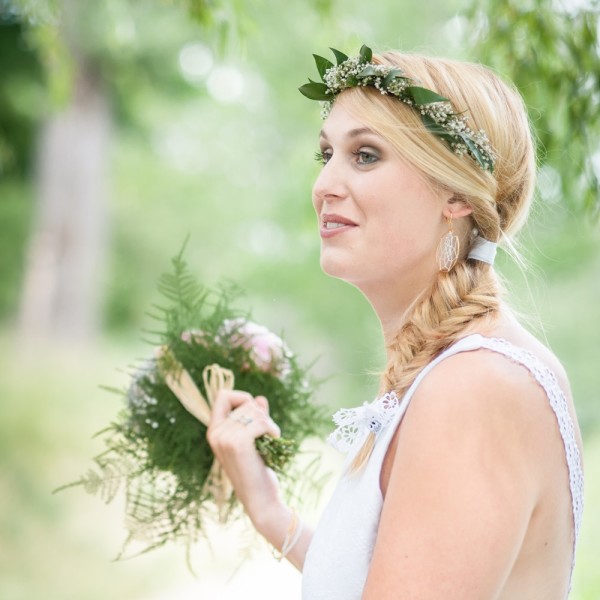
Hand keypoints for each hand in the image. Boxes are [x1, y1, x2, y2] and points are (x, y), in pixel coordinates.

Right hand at [207, 389, 282, 526]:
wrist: (260, 500)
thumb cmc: (257, 470)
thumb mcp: (254, 440)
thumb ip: (255, 418)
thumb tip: (260, 398)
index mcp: (214, 431)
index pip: (222, 396)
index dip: (241, 397)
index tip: (254, 412)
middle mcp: (215, 433)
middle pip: (245, 402)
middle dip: (262, 414)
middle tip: (267, 434)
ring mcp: (224, 438)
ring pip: (255, 411)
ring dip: (269, 423)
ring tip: (270, 440)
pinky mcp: (238, 443)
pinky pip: (261, 421)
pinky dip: (272, 429)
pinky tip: (274, 440)